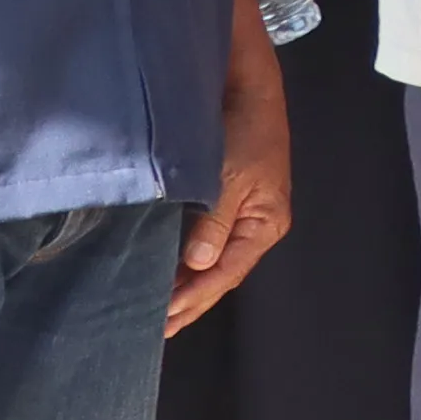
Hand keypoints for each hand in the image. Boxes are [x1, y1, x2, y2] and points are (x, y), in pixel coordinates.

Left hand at [170, 102, 293, 334]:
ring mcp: (239, 216)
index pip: (226, 273)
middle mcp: (254, 226)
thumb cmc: (245, 130)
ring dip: (185, 288)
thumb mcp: (230, 175)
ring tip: (160, 317)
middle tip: (155, 331)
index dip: (195, 297)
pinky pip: (203, 245)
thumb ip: (214, 221)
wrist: (248, 88)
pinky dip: (184, 265)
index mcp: (265, 223)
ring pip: (210, 264)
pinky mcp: (223, 203)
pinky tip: (167, 278)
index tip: (163, 318)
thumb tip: (198, 264)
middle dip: (191, 303)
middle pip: (220, 275)